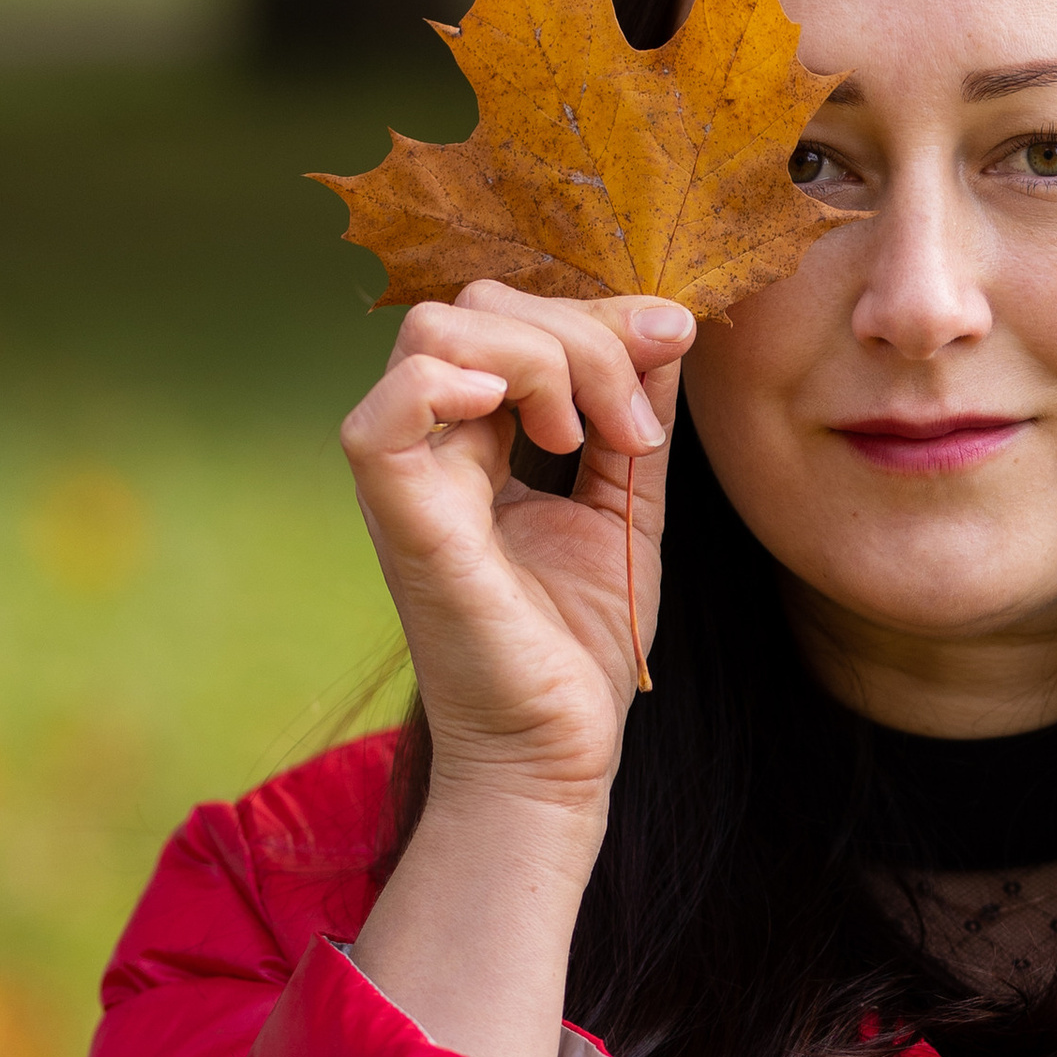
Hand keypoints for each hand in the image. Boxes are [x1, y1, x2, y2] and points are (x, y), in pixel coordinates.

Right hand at [340, 282, 696, 825]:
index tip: (675, 338)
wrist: (560, 749)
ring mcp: (410, 478)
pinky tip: (528, 426)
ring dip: (541, 359)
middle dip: (580, 335)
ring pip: (436, 334)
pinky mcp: (402, 524)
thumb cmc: (580, 646)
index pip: (513, 318)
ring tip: (590, 440)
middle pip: (476, 307)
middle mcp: (433, 445)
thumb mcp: (627, 508)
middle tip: (636, 426)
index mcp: (478, 436)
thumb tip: (667, 326)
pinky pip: (381, 420)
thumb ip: (636, 418)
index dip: (596, 312)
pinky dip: (446, 389)